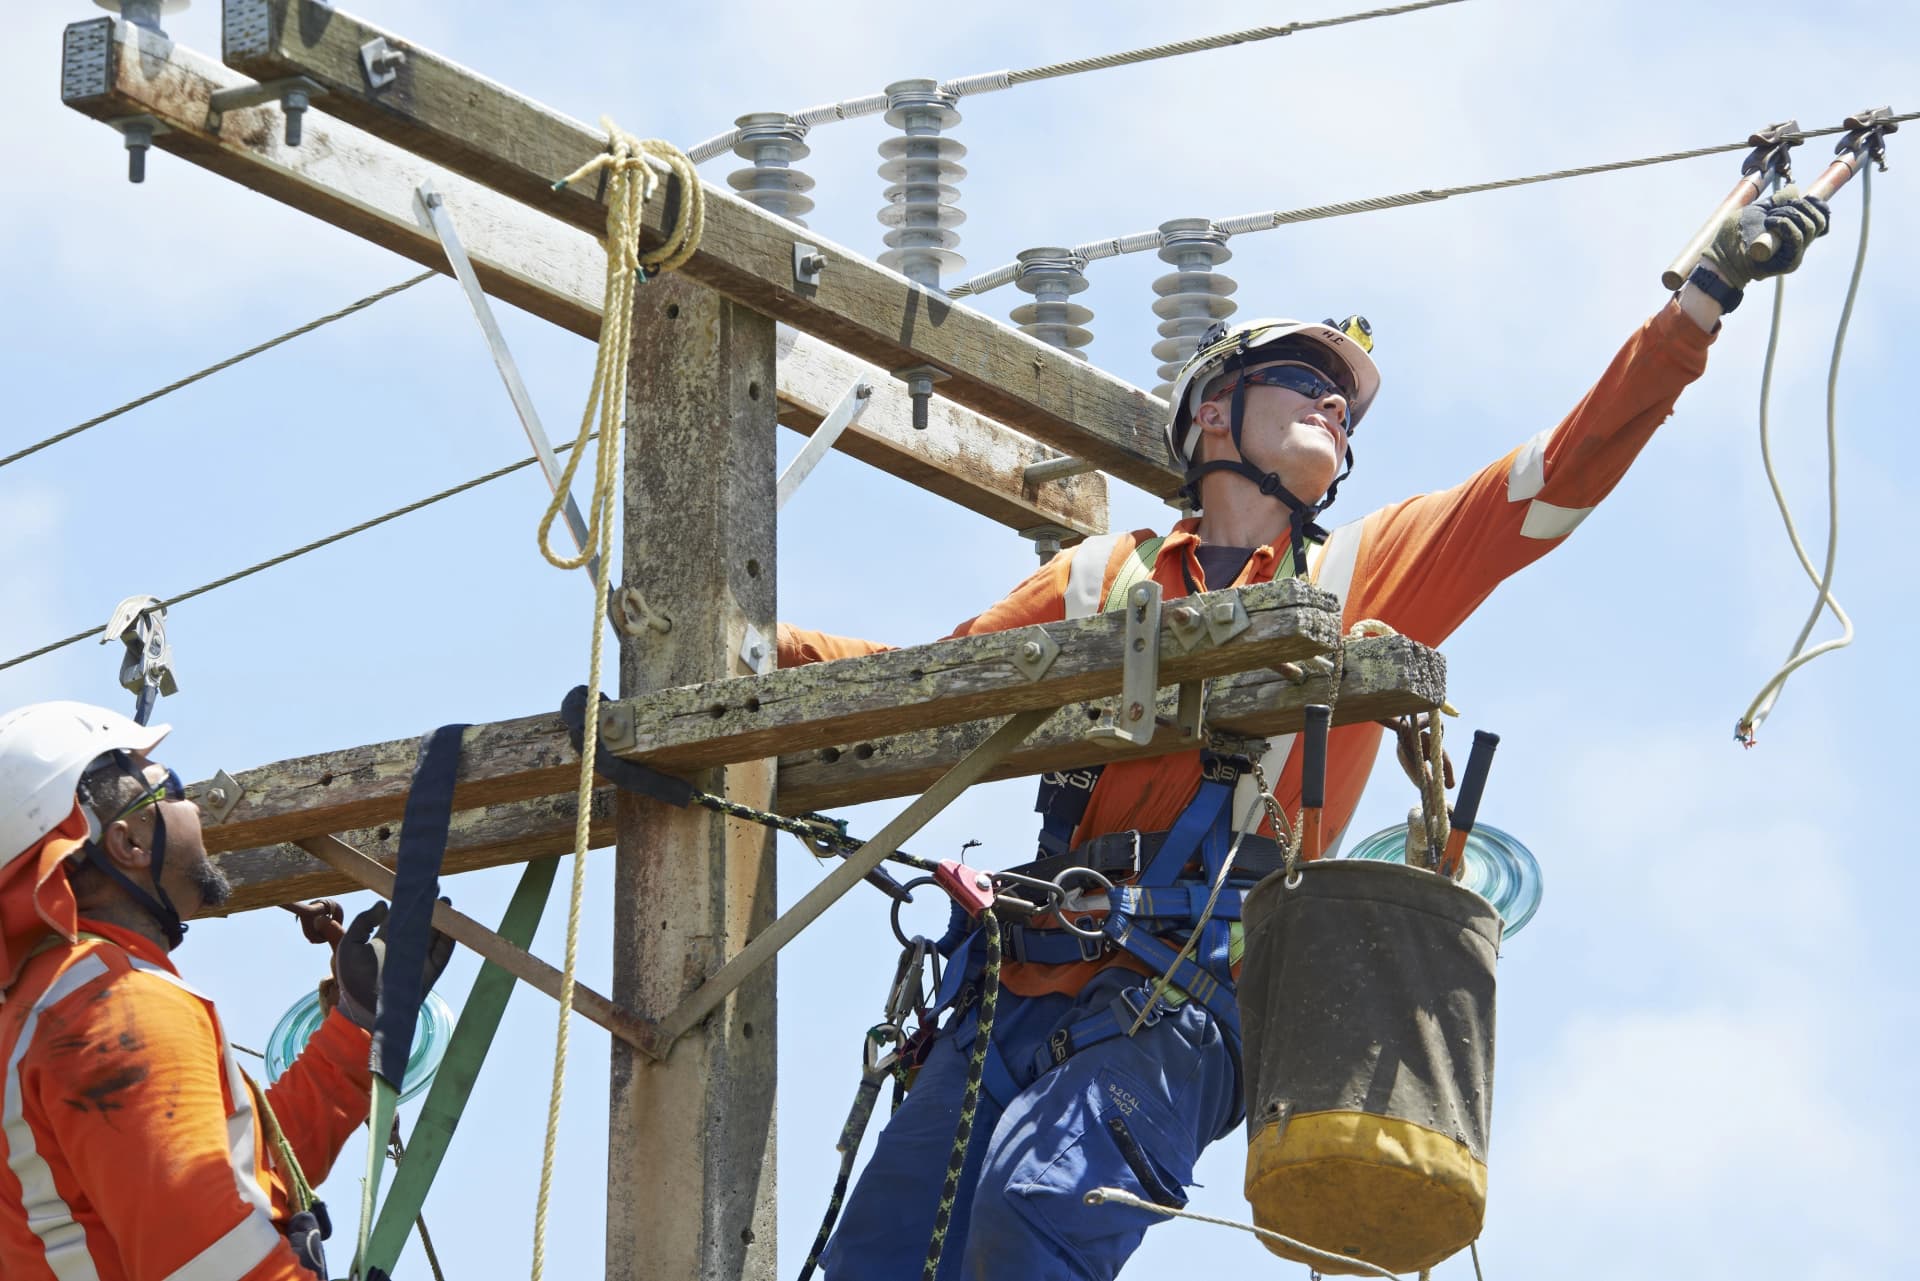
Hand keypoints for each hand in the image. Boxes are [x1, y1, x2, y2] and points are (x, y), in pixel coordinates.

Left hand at [330, 900, 454, 1030]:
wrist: (362, 1007)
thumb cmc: (353, 978)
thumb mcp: (350, 945)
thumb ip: (363, 922)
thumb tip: (383, 904)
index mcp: (387, 938)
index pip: (402, 915)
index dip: (411, 901)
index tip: (418, 886)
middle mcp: (405, 946)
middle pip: (422, 922)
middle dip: (431, 906)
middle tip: (437, 889)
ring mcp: (418, 958)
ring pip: (435, 935)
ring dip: (443, 921)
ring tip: (448, 905)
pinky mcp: (428, 972)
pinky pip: (442, 954)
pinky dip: (449, 941)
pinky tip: (452, 928)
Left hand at [1701, 185, 1830, 289]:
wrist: (1720, 256)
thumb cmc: (1734, 235)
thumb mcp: (1757, 211)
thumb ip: (1776, 202)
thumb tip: (1795, 190)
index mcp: (1795, 230)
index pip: (1822, 217)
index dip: (1816, 205)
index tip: (1798, 199)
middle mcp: (1799, 243)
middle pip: (1819, 221)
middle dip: (1800, 207)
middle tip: (1776, 210)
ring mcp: (1795, 254)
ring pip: (1810, 228)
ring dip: (1789, 215)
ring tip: (1768, 219)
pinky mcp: (1789, 263)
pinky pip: (1798, 239)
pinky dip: (1786, 225)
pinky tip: (1770, 223)